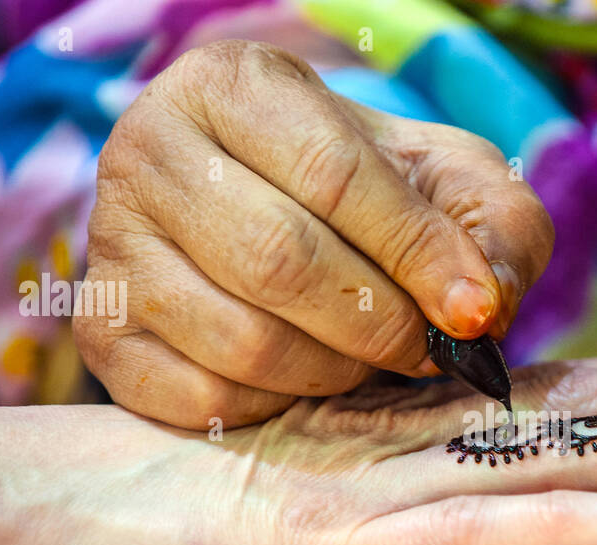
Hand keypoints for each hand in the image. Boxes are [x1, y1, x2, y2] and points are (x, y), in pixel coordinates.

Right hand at [76, 39, 553, 427]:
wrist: (270, 217)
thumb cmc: (367, 199)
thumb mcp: (448, 182)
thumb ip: (494, 225)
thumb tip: (486, 307)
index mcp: (234, 86)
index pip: (332, 175)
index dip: (416, 255)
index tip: (473, 313)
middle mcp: (148, 151)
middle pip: (279, 261)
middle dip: (377, 324)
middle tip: (425, 349)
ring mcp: (111, 245)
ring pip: (240, 339)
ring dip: (331, 372)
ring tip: (367, 361)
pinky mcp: (102, 331)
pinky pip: (199, 397)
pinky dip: (273, 407)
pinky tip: (301, 380)